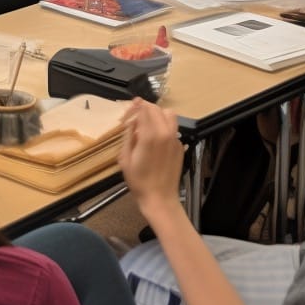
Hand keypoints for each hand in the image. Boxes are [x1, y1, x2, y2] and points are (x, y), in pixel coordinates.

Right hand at [119, 99, 185, 214]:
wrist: (160, 198)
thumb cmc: (139, 181)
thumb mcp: (125, 158)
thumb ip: (128, 135)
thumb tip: (131, 120)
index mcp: (149, 135)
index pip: (144, 108)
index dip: (136, 105)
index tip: (130, 106)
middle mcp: (164, 133)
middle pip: (156, 108)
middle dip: (145, 108)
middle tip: (136, 115)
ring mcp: (174, 139)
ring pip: (169, 114)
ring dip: (158, 114)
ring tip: (148, 122)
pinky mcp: (179, 146)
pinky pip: (173, 128)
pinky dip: (164, 126)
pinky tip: (156, 137)